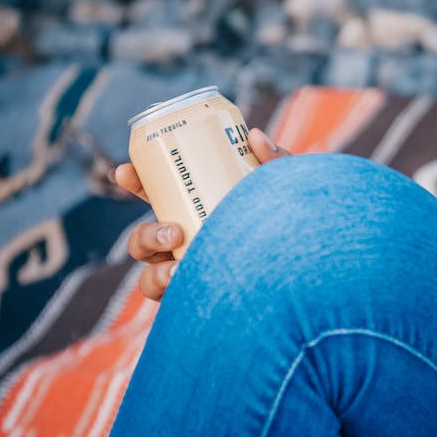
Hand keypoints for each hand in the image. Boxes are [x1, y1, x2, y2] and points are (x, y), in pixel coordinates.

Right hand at [116, 128, 289, 300]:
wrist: (311, 266)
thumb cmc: (294, 224)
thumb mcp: (284, 189)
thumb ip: (275, 160)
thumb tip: (252, 134)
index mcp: (195, 212)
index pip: (156, 195)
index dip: (135, 182)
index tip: (125, 172)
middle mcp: (185, 245)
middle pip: (142, 240)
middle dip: (146, 234)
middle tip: (175, 231)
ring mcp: (187, 275)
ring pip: (148, 275)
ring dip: (156, 270)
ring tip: (181, 268)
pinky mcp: (196, 301)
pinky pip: (167, 302)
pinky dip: (170, 292)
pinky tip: (189, 286)